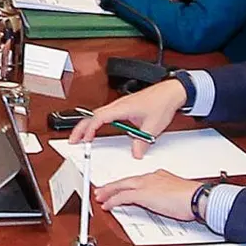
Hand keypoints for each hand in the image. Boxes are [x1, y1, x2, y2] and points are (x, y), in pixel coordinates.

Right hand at [69, 77, 191, 156]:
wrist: (171, 91)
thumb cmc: (162, 102)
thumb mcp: (153, 127)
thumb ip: (142, 142)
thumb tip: (136, 153)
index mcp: (122, 108)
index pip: (99, 118)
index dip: (89, 129)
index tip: (84, 139)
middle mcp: (118, 105)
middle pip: (93, 115)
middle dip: (81, 127)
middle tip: (74, 139)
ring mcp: (120, 105)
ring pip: (98, 114)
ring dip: (88, 124)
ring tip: (82, 135)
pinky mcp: (124, 106)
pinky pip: (105, 113)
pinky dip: (97, 122)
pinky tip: (98, 128)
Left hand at [95, 170, 199, 221]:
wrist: (197, 198)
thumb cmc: (193, 198)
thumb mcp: (177, 195)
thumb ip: (167, 197)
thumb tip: (164, 204)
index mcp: (159, 176)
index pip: (138, 180)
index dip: (127, 185)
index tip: (122, 188)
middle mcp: (150, 178)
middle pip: (126, 181)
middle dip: (113, 186)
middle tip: (102, 190)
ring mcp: (146, 185)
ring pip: (121, 186)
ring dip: (109, 192)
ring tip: (100, 197)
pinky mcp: (143, 194)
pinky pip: (122, 197)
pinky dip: (113, 201)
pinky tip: (107, 205)